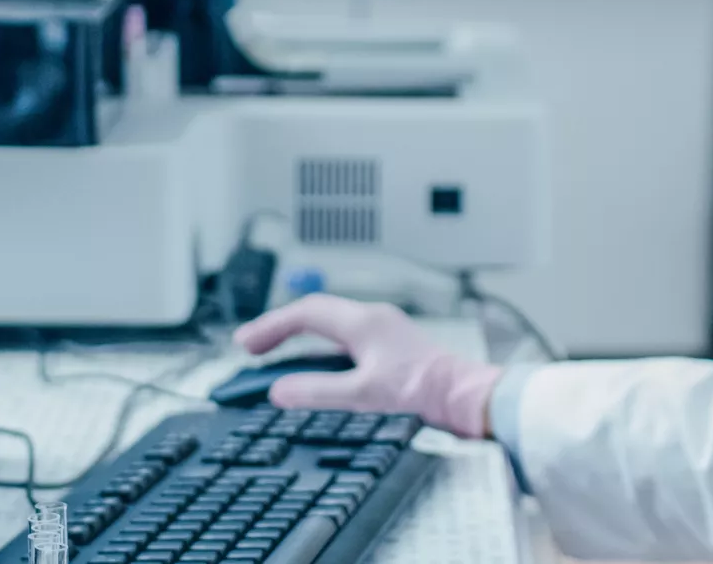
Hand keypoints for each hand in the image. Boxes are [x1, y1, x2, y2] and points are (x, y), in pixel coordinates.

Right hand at [231, 294, 503, 439]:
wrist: (467, 398)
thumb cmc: (425, 392)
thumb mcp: (363, 395)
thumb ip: (317, 391)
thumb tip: (279, 390)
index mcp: (363, 322)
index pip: (304, 314)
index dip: (270, 327)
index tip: (246, 344)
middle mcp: (374, 319)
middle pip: (315, 314)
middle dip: (280, 328)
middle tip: (254, 347)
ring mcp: (385, 332)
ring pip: (331, 325)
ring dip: (301, 338)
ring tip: (277, 356)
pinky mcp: (393, 349)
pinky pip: (346, 339)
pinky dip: (322, 349)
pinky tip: (318, 368)